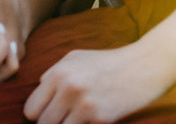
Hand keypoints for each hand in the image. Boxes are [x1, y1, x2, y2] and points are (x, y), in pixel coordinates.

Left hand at [23, 41, 175, 123]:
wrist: (144, 65)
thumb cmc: (108, 62)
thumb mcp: (75, 58)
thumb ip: (53, 74)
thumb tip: (38, 92)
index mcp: (58, 73)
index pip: (31, 109)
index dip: (39, 116)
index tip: (51, 115)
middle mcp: (67, 88)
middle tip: (66, 118)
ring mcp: (84, 105)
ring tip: (78, 119)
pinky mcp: (100, 119)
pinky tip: (93, 120)